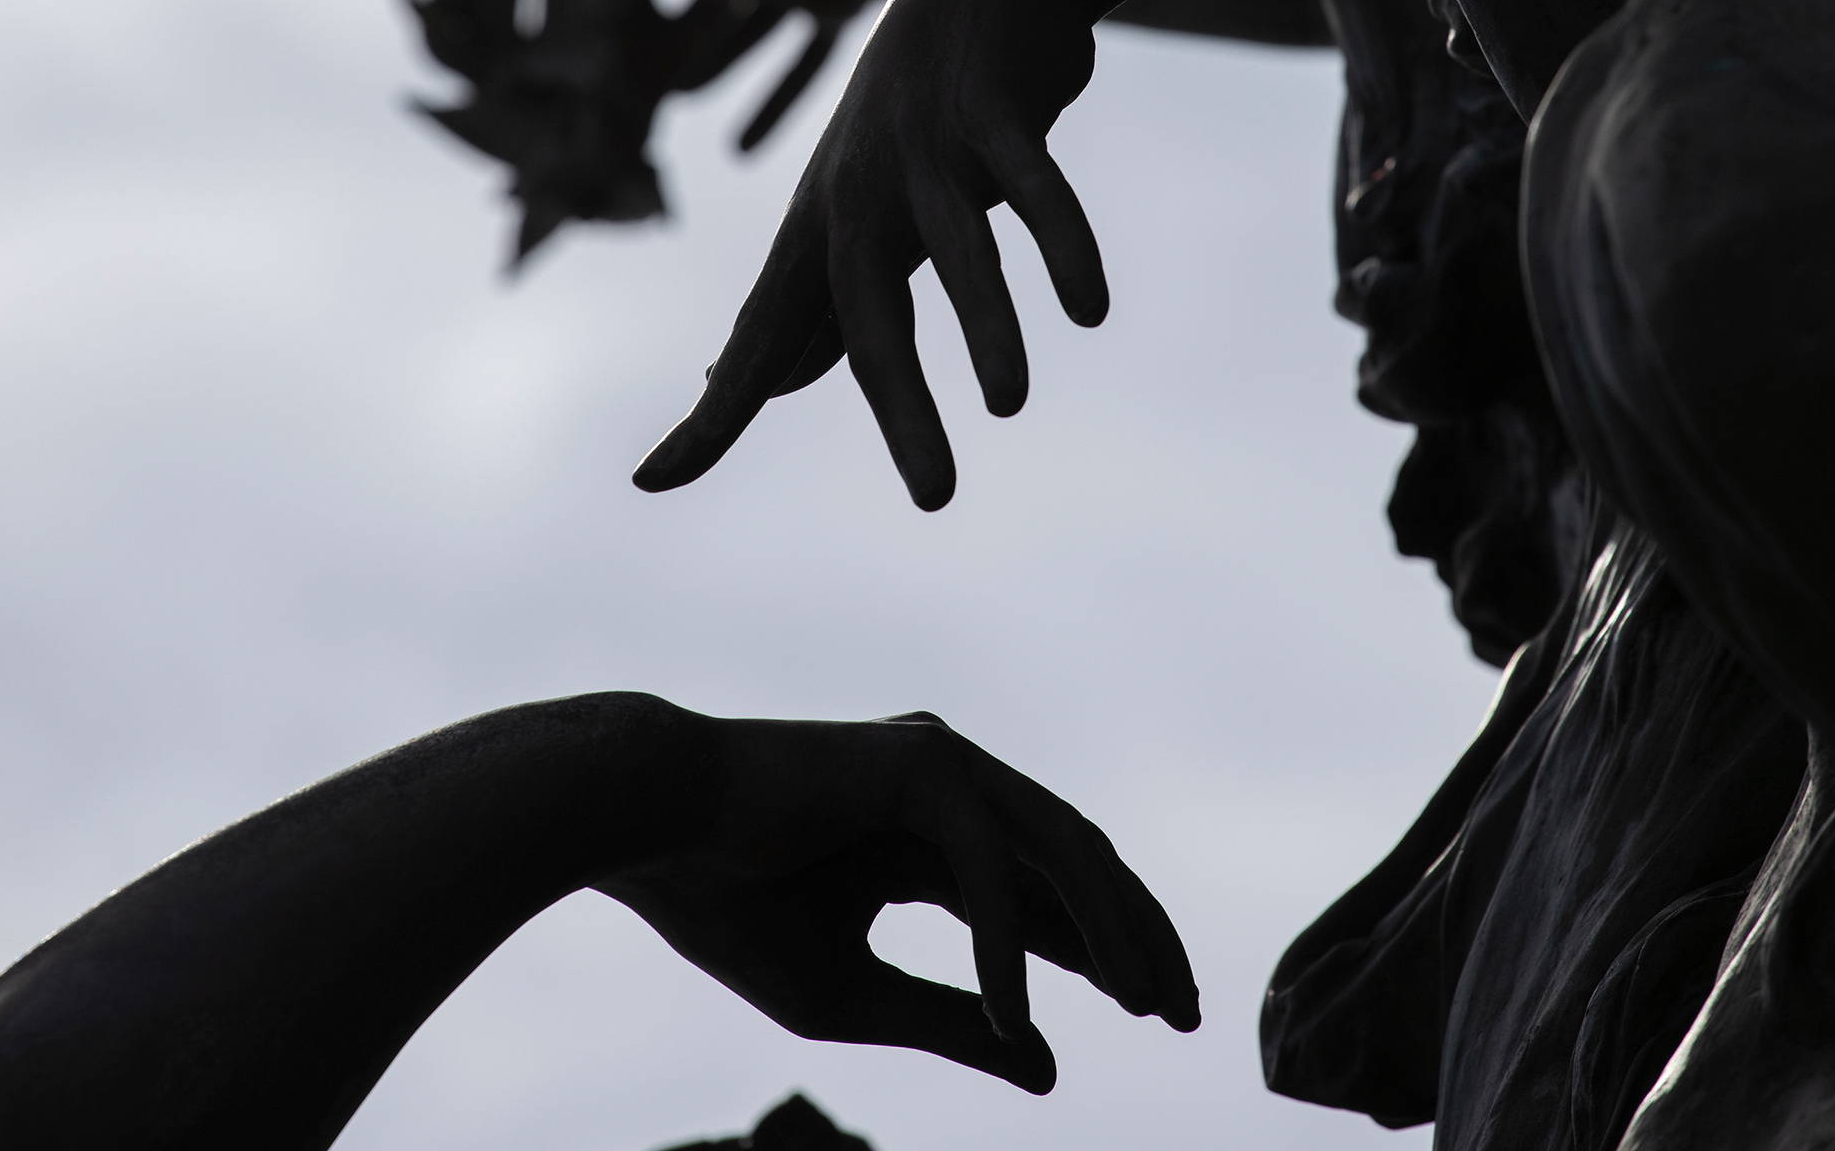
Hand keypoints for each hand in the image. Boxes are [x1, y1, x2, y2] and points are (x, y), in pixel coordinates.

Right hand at [598, 712, 1199, 1092]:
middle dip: (1136, 933)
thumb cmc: (732, 909)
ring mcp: (939, 764)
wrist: (649, 831)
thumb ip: (953, 1023)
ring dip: (1109, 924)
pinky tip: (1017, 1008)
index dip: (1103, 952)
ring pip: (1056, 846)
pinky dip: (1007, 937)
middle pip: (1074, 860)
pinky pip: (986, 862)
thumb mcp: (855, 996)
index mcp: (932, 834)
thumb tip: (1051, 1071)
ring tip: (1147, 1005)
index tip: (1161, 1014)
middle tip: (1185, 1014)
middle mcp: (950, 786)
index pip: (1044, 892)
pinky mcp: (919, 761)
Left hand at [633, 0, 1107, 506]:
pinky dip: (1060, 241)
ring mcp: (929, 145)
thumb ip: (813, 302)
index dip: (713, 410)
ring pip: (954, 246)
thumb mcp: (851, 207)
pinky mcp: (998, 105)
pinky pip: (1032, 185)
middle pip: (865, 307)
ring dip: (984, 324)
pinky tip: (1087, 308)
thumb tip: (763, 384)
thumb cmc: (910, 118)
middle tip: (935, 498)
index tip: (650, 480)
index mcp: (819, 227)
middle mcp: (862, 190)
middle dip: (895, 405)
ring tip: (1008, 403)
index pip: (760, 336)